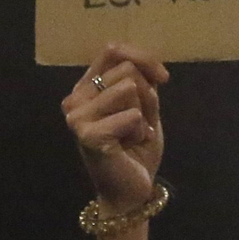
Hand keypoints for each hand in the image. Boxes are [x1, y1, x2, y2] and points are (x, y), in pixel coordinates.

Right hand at [62, 43, 169, 213]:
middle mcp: (75, 98)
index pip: (113, 50)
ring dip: (143, 115)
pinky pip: (132, 114)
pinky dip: (140, 130)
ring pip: (129, 89)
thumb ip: (144, 82)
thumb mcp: (145, 106)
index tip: (163, 78)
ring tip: (132, 135)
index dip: (144, 58)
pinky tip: (129, 146)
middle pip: (127, 71)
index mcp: (86, 87)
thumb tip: (154, 69)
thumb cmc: (136, 147)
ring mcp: (77, 117)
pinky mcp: (87, 135)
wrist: (131, 189)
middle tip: (138, 123)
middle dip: (146, 96)